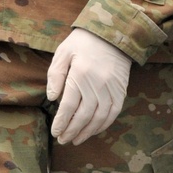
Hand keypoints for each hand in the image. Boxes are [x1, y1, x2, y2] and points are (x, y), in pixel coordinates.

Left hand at [47, 28, 131, 145]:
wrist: (112, 31)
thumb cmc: (83, 42)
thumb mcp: (63, 52)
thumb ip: (55, 75)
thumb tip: (52, 98)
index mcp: (80, 74)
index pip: (69, 105)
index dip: (61, 122)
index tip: (55, 132)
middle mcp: (97, 83)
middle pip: (83, 115)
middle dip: (72, 131)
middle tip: (63, 140)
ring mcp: (111, 88)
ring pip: (99, 117)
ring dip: (87, 132)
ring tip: (76, 140)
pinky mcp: (121, 90)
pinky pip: (113, 112)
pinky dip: (104, 125)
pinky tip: (94, 130)